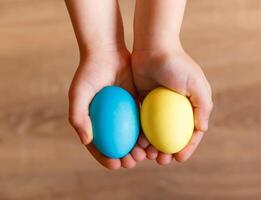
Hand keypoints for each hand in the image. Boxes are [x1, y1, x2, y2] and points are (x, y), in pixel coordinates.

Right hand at [68, 49, 145, 169]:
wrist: (107, 51)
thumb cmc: (89, 71)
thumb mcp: (78, 93)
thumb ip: (78, 116)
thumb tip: (86, 141)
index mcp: (93, 121)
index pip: (98, 146)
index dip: (105, 159)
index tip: (115, 164)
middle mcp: (108, 120)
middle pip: (117, 145)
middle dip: (125, 158)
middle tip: (133, 161)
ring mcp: (122, 113)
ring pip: (131, 136)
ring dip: (138, 148)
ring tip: (145, 154)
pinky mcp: (135, 104)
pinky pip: (141, 121)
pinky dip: (146, 131)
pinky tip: (153, 139)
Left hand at [131, 46, 212, 164]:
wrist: (153, 47)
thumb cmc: (177, 64)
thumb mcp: (196, 84)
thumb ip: (203, 106)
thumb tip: (202, 129)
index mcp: (190, 105)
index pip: (191, 132)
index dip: (187, 148)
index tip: (179, 159)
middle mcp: (175, 108)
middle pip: (173, 136)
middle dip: (168, 151)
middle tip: (160, 160)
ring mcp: (159, 106)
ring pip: (157, 133)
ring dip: (153, 146)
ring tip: (148, 155)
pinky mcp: (144, 102)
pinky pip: (143, 123)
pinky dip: (141, 134)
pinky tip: (137, 143)